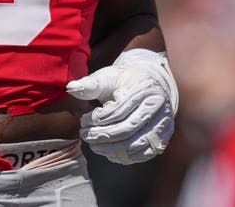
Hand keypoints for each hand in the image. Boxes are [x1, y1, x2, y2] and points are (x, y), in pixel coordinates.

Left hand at [66, 49, 177, 163]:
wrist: (150, 86)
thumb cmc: (126, 82)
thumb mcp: (108, 78)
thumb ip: (91, 85)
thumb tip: (71, 88)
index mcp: (144, 89)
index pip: (119, 110)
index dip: (99, 119)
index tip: (84, 120)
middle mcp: (158, 107)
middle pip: (127, 129)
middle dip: (102, 135)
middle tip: (86, 135)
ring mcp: (162, 124)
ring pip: (135, 144)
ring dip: (110, 149)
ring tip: (94, 144)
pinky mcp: (162, 138)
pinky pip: (142, 154)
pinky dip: (123, 156)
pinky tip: (109, 151)